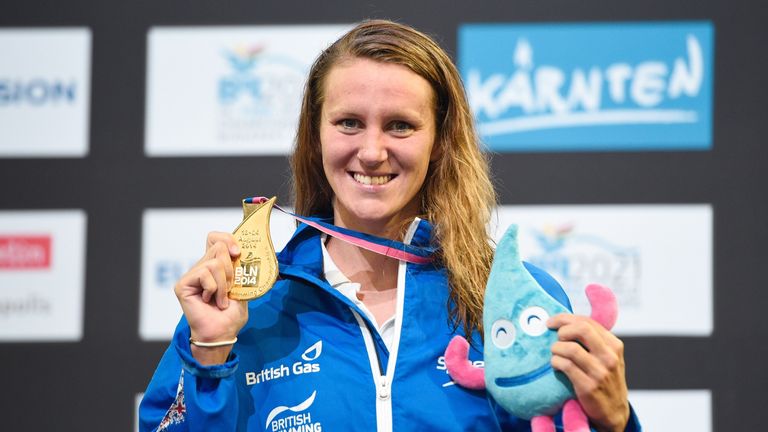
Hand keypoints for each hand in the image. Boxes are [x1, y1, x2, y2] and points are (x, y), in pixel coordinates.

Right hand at [174, 231, 248, 364]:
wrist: (221, 333)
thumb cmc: (231, 314)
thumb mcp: (243, 288)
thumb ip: (241, 269)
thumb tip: (243, 252)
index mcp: (215, 266)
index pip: (215, 239)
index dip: (227, 239)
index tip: (238, 253)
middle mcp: (202, 267)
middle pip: (218, 246)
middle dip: (231, 269)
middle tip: (230, 288)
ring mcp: (191, 275)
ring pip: (214, 263)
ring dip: (224, 284)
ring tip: (221, 300)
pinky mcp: (183, 284)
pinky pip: (204, 274)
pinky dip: (213, 289)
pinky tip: (209, 301)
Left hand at [547, 314, 629, 431]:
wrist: (614, 411)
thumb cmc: (605, 379)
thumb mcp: (608, 357)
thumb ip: (593, 340)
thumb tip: (564, 322)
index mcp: (614, 345)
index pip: (587, 322)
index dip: (565, 318)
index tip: (551, 322)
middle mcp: (609, 357)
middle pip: (581, 329)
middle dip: (562, 329)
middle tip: (555, 336)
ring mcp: (600, 372)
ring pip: (570, 348)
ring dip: (556, 348)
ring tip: (555, 353)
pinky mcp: (588, 386)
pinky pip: (565, 366)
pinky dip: (556, 362)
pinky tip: (556, 364)